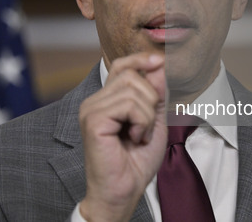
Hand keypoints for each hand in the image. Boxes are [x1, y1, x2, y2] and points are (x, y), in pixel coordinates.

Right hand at [79, 53, 166, 220]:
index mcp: (106, 100)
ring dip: (148, 115)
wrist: (124, 192)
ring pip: (133, 89)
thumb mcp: (153, 120)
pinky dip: (141, 121)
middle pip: (131, 74)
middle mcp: (95, 101)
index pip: (121, 66)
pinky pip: (129, 105)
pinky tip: (134, 138)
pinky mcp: (93, 120)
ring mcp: (91, 110)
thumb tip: (158, 64)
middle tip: (146, 126)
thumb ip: (155, 93)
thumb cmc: (135, 162)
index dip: (141, 59)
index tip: (160, 60)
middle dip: (151, 99)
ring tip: (139, 135)